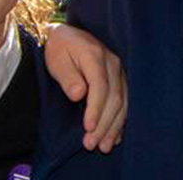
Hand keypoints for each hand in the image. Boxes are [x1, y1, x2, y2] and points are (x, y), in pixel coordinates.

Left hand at [44, 23, 126, 152]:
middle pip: (114, 98)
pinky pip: (126, 102)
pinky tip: (115, 137)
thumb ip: (68, 77)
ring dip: (114, 126)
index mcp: (95, 56)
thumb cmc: (59, 49)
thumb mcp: (56, 60)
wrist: (67, 36)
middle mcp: (112, 63)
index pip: (100, 86)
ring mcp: (119, 71)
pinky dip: (121, 121)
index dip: (96, 109)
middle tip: (91, 144)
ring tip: (104, 146)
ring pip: (123, 102)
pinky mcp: (120, 79)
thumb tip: (79, 94)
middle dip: (104, 124)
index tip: (88, 128)